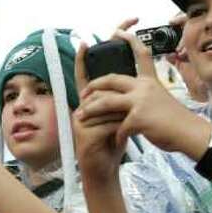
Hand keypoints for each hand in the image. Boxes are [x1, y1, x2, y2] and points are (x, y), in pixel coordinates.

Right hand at [72, 43, 126, 181]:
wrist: (104, 169)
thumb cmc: (111, 142)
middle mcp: (81, 109)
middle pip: (100, 92)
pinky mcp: (84, 134)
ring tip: (131, 125)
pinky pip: (108, 124)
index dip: (82, 61)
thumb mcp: (116, 119)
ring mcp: (80, 121)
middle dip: (113, 92)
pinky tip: (123, 137)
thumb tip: (129, 85)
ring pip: (107, 108)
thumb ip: (117, 103)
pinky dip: (120, 129)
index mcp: (89, 104)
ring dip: (122, 117)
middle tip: (127, 96)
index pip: (84, 78)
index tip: (83, 43)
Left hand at [77, 27, 211, 155]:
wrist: (190, 134)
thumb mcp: (161, 100)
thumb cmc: (176, 121)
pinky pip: (119, 127)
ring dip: (91, 109)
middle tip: (84, 92)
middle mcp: (144, 87)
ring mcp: (140, 101)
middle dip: (94, 85)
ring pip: (106, 101)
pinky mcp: (138, 117)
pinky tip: (117, 142)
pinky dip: (117, 136)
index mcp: (150, 81)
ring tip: (81, 115)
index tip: (118, 32)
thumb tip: (130, 101)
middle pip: (112, 79)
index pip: (141, 54)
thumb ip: (145, 96)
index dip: (130, 40)